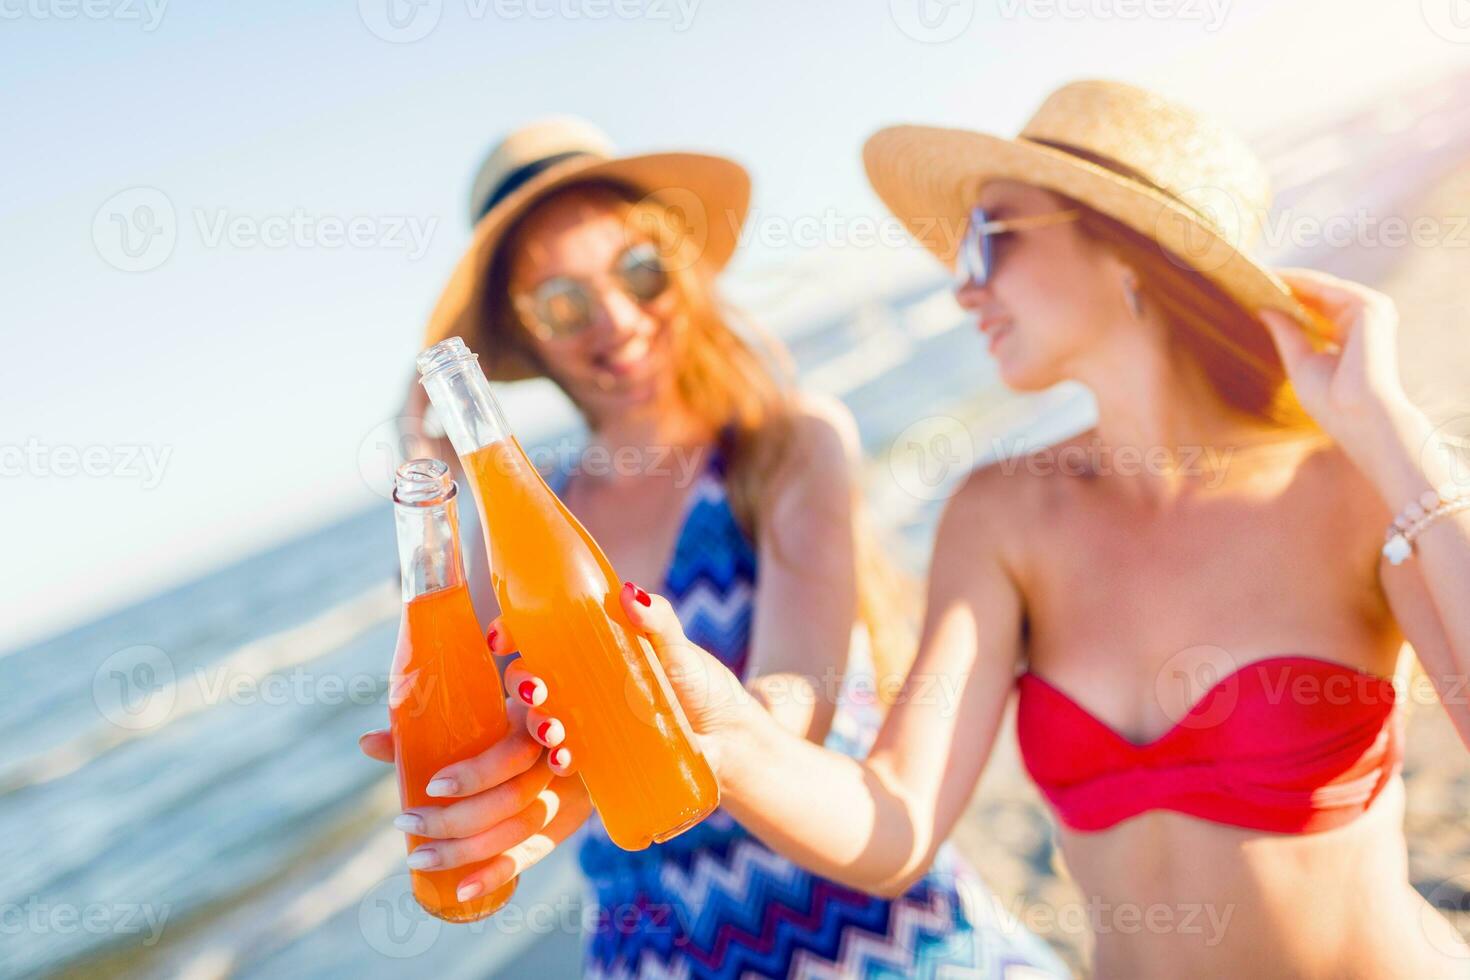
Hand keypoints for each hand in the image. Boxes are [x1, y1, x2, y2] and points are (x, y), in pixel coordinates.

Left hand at [357, 655, 593, 900]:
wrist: (574, 736)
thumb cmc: (507, 725)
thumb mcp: (479, 719)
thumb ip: (427, 732)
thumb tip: (366, 743)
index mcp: (533, 725)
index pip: (512, 755)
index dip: (475, 774)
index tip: (432, 785)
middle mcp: (555, 762)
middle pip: (512, 800)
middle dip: (456, 818)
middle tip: (406, 820)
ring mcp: (564, 797)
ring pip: (519, 831)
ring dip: (466, 851)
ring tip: (418, 857)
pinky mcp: (562, 827)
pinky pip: (532, 856)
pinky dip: (496, 875)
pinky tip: (461, 891)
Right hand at [490, 581, 756, 782]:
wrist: (731, 738)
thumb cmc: (701, 684)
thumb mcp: (679, 648)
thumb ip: (657, 620)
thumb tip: (629, 594)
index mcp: (591, 648)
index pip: (538, 636)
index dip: (511, 633)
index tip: (502, 637)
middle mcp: (579, 685)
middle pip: (529, 679)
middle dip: (521, 683)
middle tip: (534, 688)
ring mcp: (586, 723)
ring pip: (539, 721)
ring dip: (535, 724)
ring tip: (553, 730)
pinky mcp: (598, 758)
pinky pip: (564, 759)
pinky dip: (558, 759)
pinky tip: (564, 758)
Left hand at [1261, 269, 1420, 454]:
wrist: (1358, 418)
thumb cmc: (1331, 402)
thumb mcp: (1300, 361)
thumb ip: (1286, 332)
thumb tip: (1262, 308)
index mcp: (1352, 335)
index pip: (1316, 308)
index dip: (1287, 298)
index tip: (1252, 290)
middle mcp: (1364, 320)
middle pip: (1318, 294)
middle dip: (1285, 284)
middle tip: (1246, 274)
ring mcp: (1370, 311)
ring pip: (1321, 286)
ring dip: (1288, 278)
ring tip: (1252, 272)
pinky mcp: (1369, 307)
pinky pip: (1326, 286)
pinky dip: (1299, 281)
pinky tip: (1272, 278)